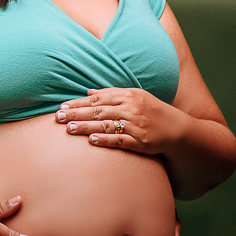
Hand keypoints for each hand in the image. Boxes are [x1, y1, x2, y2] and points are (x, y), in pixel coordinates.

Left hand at [55, 87, 187, 155]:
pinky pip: (121, 141)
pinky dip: (106, 140)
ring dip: (87, 126)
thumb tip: (89, 93)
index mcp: (128, 96)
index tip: (62, 106)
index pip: (98, 99)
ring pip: (107, 125)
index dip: (79, 102)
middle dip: (77, 114)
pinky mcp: (141, 142)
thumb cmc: (152, 111)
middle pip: (99, 111)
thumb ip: (112, 94)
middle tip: (58, 117)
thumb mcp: (135, 96)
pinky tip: (92, 141)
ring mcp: (136, 125)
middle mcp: (131, 109)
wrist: (177, 128)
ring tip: (70, 129)